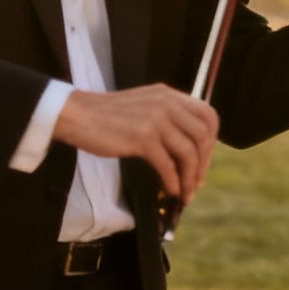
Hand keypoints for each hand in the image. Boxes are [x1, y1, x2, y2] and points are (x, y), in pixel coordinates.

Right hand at [53, 85, 218, 209]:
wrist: (76, 114)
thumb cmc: (107, 117)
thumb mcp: (144, 107)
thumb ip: (167, 119)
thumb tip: (188, 149)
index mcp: (170, 95)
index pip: (208, 115)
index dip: (212, 141)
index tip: (204, 160)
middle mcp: (167, 104)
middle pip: (203, 136)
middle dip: (204, 163)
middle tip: (196, 182)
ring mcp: (155, 120)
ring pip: (188, 152)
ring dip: (190, 177)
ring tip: (185, 193)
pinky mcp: (142, 138)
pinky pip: (168, 164)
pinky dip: (173, 181)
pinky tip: (171, 191)